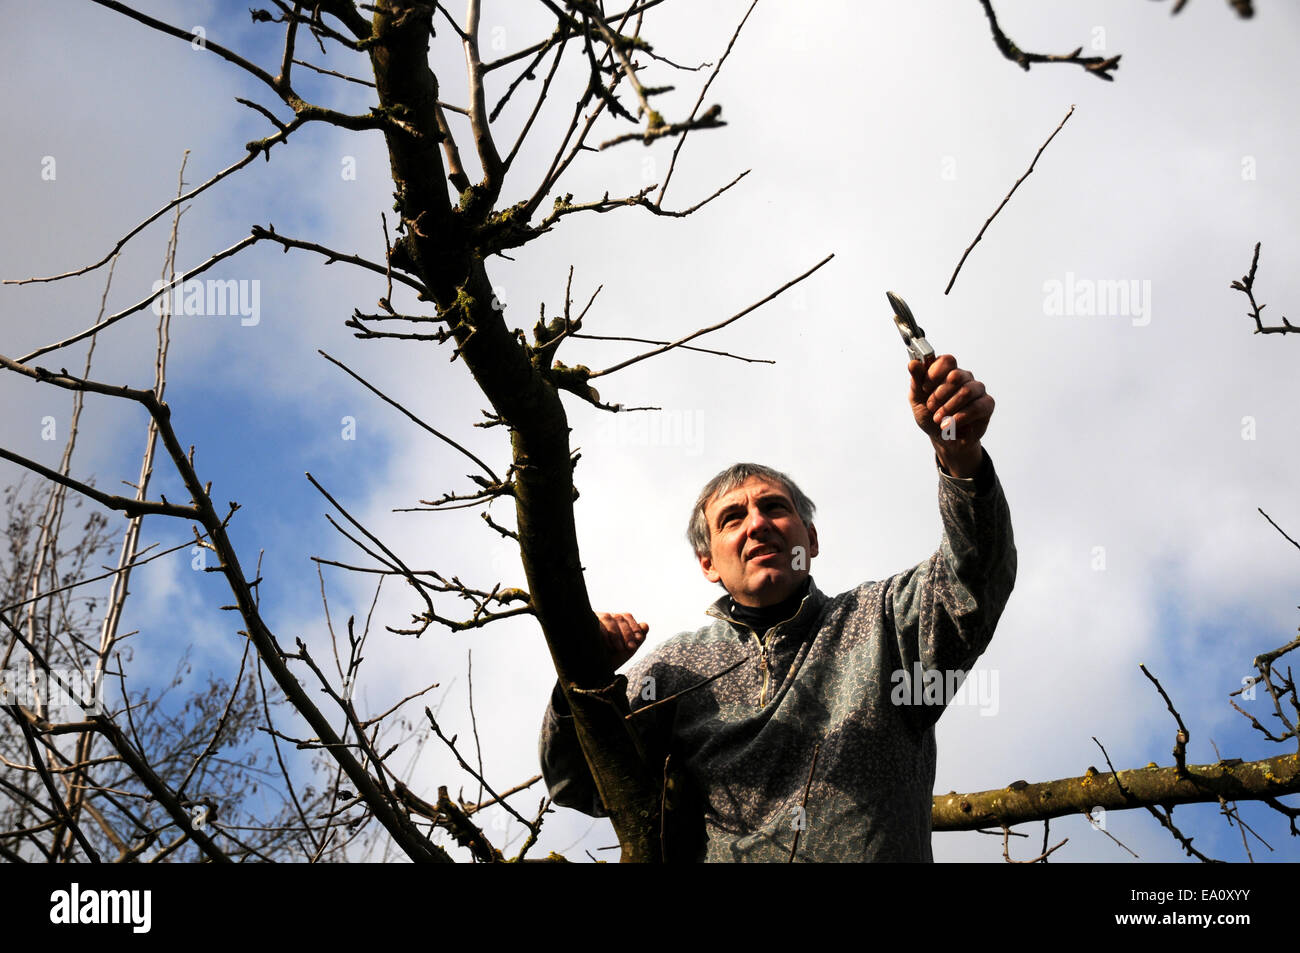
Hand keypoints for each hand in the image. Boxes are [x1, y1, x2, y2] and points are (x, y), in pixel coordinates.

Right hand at [596, 611, 647, 668]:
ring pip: (608, 620)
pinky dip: (605, 637)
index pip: (627, 617)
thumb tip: (646, 626)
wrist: (596, 670)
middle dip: (627, 634)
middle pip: (619, 619)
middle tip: (631, 647)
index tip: (639, 639)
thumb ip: (638, 638)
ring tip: (620, 649)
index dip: (634, 627)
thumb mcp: (628, 649)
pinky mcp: (586, 626)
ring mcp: (595, 620)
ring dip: (617, 636)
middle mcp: (606, 617)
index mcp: (616, 620)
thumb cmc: (613, 657)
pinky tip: (609, 648)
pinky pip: (597, 627)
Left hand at [907, 354, 993, 478]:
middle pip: (956, 375)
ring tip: (938, 419)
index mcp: (947, 371)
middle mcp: (964, 376)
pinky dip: (960, 418)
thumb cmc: (930, 415)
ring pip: (966, 391)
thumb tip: (913, 364)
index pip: (946, 361)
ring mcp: (977, 389)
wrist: (941, 438)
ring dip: (948, 408)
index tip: (925, 389)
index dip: (934, 375)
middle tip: (931, 407)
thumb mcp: (917, 399)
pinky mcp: (987, 404)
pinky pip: (977, 407)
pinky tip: (949, 425)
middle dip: (939, 395)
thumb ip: (916, 381)